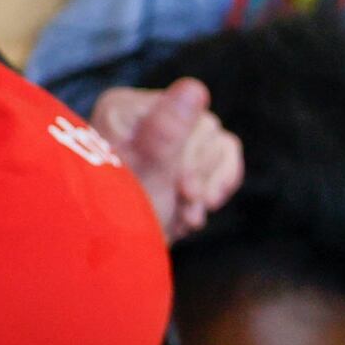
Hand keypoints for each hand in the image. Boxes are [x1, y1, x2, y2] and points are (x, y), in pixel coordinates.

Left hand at [91, 79, 243, 241]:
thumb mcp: (146, 175)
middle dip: (198, 176)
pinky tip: (200, 210)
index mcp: (125, 109)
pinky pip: (225, 155)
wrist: (119, 256)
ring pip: (217, 145)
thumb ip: (168, 130)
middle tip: (185, 211)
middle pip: (204, 130)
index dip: (191, 155)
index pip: (186, 112)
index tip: (184, 190)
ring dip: (208, 187)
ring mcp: (165, 135)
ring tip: (188, 217)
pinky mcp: (182, 155)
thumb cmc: (123, 217)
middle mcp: (144, 115)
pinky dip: (219, 185)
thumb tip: (195, 88)